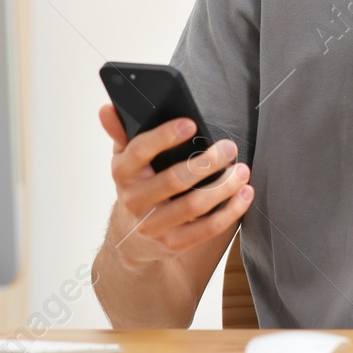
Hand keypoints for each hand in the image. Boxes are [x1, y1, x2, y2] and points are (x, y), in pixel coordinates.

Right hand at [98, 103, 252, 268]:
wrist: (130, 238)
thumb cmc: (136, 185)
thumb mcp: (125, 159)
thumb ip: (121, 132)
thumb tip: (108, 108)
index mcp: (123, 173)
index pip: (140, 151)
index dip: (164, 136)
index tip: (190, 124)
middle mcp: (135, 201)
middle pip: (174, 180)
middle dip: (206, 162)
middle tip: (229, 148)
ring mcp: (153, 226)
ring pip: (194, 206)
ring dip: (223, 187)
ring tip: (242, 170)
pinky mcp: (173, 244)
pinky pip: (206, 230)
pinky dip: (230, 212)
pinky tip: (244, 194)